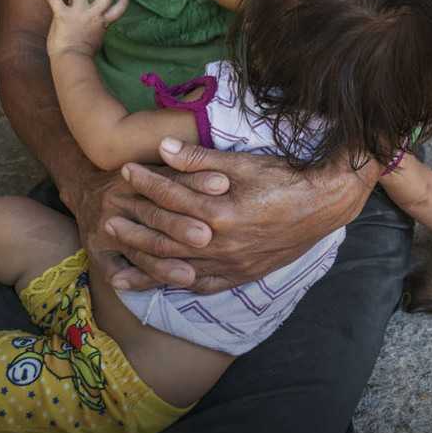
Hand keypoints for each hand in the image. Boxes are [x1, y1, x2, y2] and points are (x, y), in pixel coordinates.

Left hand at [46, 0, 127, 58]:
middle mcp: (93, 14)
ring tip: (70, 2)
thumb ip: (95, 29)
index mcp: (102, 23)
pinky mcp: (62, 13)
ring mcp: (78, 12)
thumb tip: (91, 24)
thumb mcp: (96, 41)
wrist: (71, 58)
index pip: (119, 8)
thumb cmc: (83, 55)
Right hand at [57, 160, 216, 288]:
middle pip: (154, 216)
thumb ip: (184, 170)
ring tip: (189, 275)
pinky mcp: (96, 251)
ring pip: (138, 249)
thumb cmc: (133, 177)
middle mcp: (117, 201)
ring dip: (162, 265)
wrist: (84, 187)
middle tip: (206, 237)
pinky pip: (116, 270)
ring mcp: (104, 228)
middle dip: (180, 227)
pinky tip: (153, 288)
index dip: (196, 182)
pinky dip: (135, 280)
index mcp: (134, 178)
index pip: (169, 181)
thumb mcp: (153, 166)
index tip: (223, 185)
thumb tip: (224, 182)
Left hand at [104, 138, 376, 292]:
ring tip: (116, 250)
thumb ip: (199, 160)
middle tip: (108, 214)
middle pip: (165, 234)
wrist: (323, 205)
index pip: (170, 196)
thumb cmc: (285, 178)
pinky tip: (151, 283)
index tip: (125, 171)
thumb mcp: (243, 163)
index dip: (146, 181)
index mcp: (220, 211)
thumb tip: (161, 147)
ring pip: (174, 265)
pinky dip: (170, 284)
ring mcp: (229, 264)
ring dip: (141, 258)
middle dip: (134, 222)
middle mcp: (221, 243)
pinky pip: (197, 285)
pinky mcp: (238, 276)